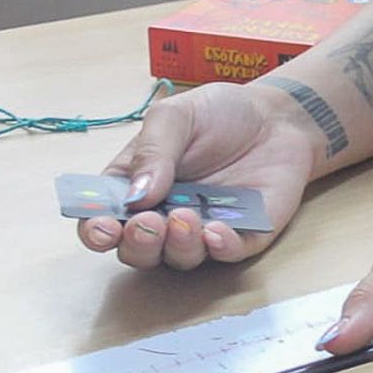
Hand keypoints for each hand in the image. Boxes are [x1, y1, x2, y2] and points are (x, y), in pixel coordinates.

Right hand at [75, 80, 314, 269]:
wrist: (276, 116)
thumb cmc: (219, 114)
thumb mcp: (176, 117)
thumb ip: (152, 151)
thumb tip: (135, 195)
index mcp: (137, 188)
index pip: (103, 220)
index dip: (96, 231)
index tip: (104, 227)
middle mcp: (165, 216)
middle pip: (139, 250)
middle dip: (138, 244)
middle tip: (147, 224)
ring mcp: (204, 229)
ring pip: (181, 259)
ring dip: (177, 246)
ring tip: (184, 218)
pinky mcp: (244, 234)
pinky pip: (229, 254)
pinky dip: (220, 248)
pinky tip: (217, 232)